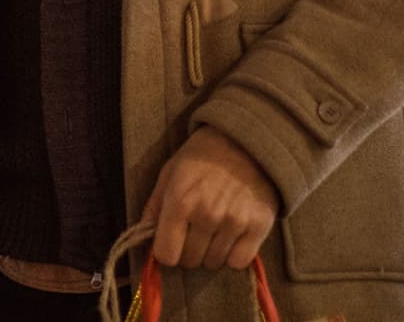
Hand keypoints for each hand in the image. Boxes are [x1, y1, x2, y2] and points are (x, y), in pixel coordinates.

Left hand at [142, 128, 278, 269]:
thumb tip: (144, 236)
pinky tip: (232, 236)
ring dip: (211, 252)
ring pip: (214, 263)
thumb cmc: (201, 157)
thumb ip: (155, 206)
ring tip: (214, 228)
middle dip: (188, 250)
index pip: (167, 254)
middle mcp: (208, 214)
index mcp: (180, 200)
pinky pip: (239, 262)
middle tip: (195, 231)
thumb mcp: (170, 173)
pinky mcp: (259, 226)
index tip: (171, 242)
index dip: (166, 251)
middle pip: (190, 260)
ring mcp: (235, 221)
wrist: (245, 141)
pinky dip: (234, 254)